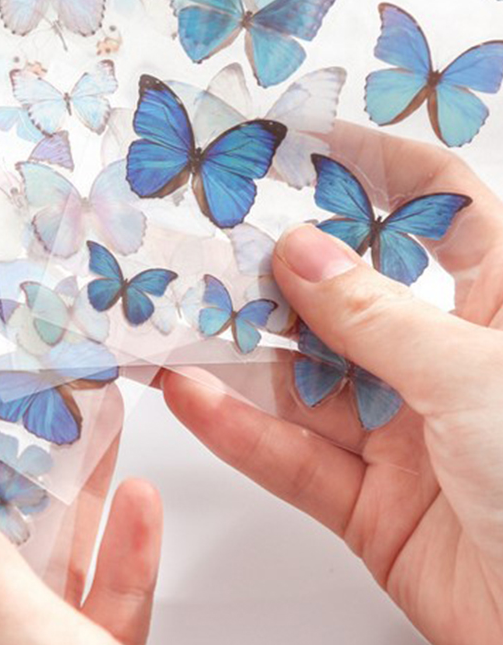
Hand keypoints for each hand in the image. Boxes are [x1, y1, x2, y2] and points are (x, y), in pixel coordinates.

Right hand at [163, 124, 502, 644]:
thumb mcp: (473, 380)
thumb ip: (372, 317)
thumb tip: (298, 249)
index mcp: (499, 314)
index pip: (444, 212)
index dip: (383, 167)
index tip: (311, 140)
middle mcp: (447, 365)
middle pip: (348, 297)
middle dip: (278, 270)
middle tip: (209, 237)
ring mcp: (405, 436)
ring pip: (305, 380)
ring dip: (239, 354)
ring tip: (176, 317)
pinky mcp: (370, 504)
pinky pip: (293, 458)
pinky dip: (240, 431)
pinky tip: (194, 397)